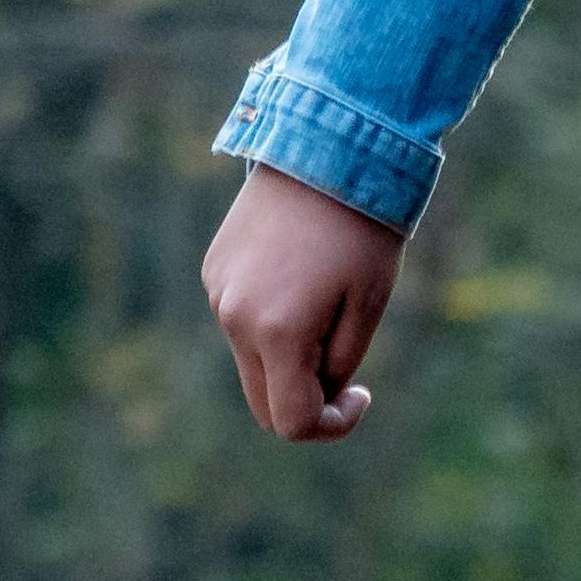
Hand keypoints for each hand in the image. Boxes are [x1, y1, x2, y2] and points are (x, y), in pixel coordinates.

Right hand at [201, 163, 404, 443]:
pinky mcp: (213, 272)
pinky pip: (241, 324)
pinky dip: (273, 329)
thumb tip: (317, 393)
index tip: (363, 395)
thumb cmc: (360, 233)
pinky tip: (304, 286)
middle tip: (349, 373)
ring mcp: (217, 293)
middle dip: (308, 401)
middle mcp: (233, 317)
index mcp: (276, 332)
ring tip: (330, 315)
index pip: (292, 421)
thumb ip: (338, 364)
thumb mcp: (366, 308)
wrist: (322, 154)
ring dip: (291, 364)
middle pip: (263, 402)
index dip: (333, 425)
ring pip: (252, 364)